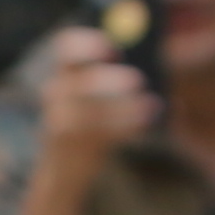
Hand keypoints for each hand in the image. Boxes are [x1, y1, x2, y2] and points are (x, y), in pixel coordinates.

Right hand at [27, 18, 162, 171]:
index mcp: (64, 73)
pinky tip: (145, 123)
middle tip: (137, 80)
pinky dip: (128, 127)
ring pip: (94, 112)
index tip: (113, 49)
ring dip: (125, 107)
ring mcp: (61, 123)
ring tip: (151, 105)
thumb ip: (114, 71)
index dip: (88, 44)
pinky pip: (104, 133)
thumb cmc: (89, 122)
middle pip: (81, 82)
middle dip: (109, 81)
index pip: (67, 48)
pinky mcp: (74, 146)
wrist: (64, 169)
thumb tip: (158, 56)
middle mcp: (57, 95)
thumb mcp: (93, 95)